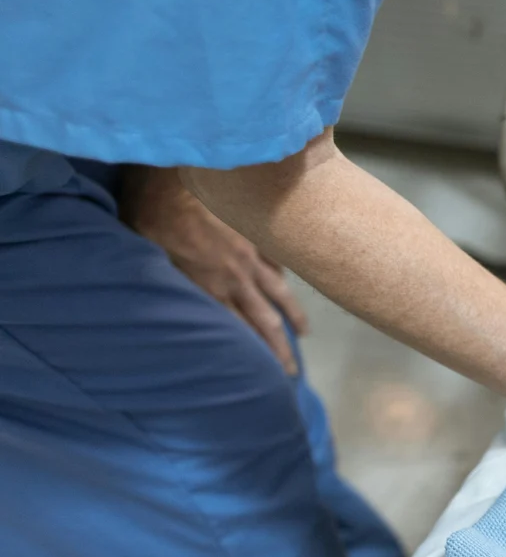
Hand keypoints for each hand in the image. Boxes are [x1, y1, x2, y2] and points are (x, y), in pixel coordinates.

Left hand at [125, 166, 308, 372]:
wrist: (174, 182)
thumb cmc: (151, 221)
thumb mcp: (150, 264)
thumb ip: (172, 290)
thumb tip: (176, 312)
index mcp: (211, 289)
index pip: (241, 332)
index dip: (258, 355)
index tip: (270, 374)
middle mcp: (236, 278)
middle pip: (266, 321)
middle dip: (280, 349)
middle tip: (291, 372)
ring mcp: (249, 255)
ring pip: (279, 292)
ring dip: (293, 315)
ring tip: (303, 332)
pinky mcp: (252, 235)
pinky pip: (275, 260)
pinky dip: (282, 275)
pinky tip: (287, 283)